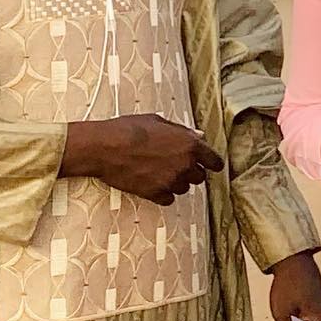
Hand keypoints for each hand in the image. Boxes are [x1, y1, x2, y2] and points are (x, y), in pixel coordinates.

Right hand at [61, 114, 223, 205]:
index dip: (213, 164)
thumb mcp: (159, 122)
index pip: (214, 161)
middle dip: (191, 172)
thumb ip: (182, 131)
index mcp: (189, 144)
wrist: (106, 147)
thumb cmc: (130, 129)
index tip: (212, 166)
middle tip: (176, 165)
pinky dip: (163, 193)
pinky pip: (168, 199)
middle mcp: (184, 164)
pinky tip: (152, 183)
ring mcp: (171, 181)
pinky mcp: (156, 194)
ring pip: (184, 188)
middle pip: (199, 177)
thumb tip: (199, 136)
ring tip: (160, 172)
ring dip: (176, 182)